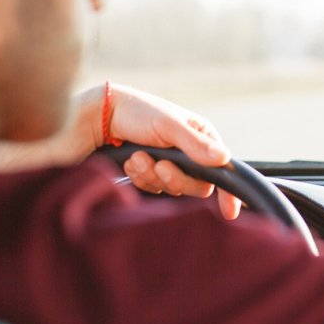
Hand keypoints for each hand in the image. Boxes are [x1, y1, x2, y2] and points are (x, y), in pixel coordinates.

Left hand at [0, 83, 241, 219]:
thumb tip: (224, 160)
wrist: (92, 117)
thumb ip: (195, 144)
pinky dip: (139, 177)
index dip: (227, 191)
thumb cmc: (134, 111)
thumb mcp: (168, 124)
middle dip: (176, 179)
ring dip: (152, 176)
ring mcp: (164, 163)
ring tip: (137, 157)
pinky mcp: (145, 174)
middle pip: (196, 185)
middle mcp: (185, 152)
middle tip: (161, 167)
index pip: (220, 168)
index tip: (231, 212)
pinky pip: (150, 189)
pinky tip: (129, 161)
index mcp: (198, 135)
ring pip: (171, 190)